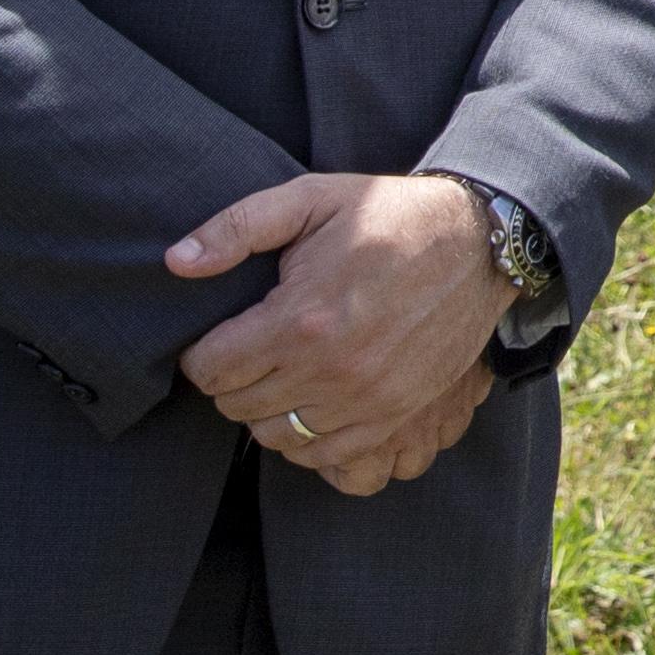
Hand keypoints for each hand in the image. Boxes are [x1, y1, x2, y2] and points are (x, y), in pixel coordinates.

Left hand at [171, 172, 516, 495]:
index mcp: (300, 319)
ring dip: (266, 411)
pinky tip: (312, 402)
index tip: (219, 336)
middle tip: (251, 350)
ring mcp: (366, 401)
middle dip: (232, 380)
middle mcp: (330, 370)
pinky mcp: (394, 416)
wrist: (479, 243)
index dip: (202, 353)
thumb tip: (176, 262)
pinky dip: (306, 439)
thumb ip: (235, 227)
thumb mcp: (311, 198)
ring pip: (275, 437)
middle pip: (237, 407)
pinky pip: (324, 456)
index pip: (210, 370)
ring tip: (282, 375)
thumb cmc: (389, 216)